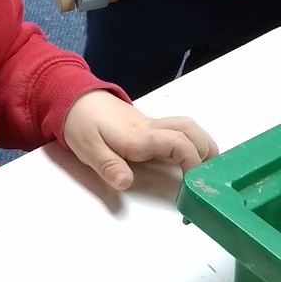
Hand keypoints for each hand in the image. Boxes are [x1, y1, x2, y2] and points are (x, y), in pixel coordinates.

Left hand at [63, 90, 217, 189]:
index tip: (192, 181)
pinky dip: (190, 140)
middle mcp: (150, 127)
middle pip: (190, 130)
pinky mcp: (148, 124)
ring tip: (205, 167)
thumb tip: (126, 183)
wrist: (74, 98)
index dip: (190, 160)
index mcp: (138, 136)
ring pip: (187, 126)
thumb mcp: (88, 149)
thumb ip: (109, 166)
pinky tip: (188, 156)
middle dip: (206, 151)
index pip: (176, 142)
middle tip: (207, 175)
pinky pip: (177, 128)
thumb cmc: (81, 125)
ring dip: (202, 143)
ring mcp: (151, 124)